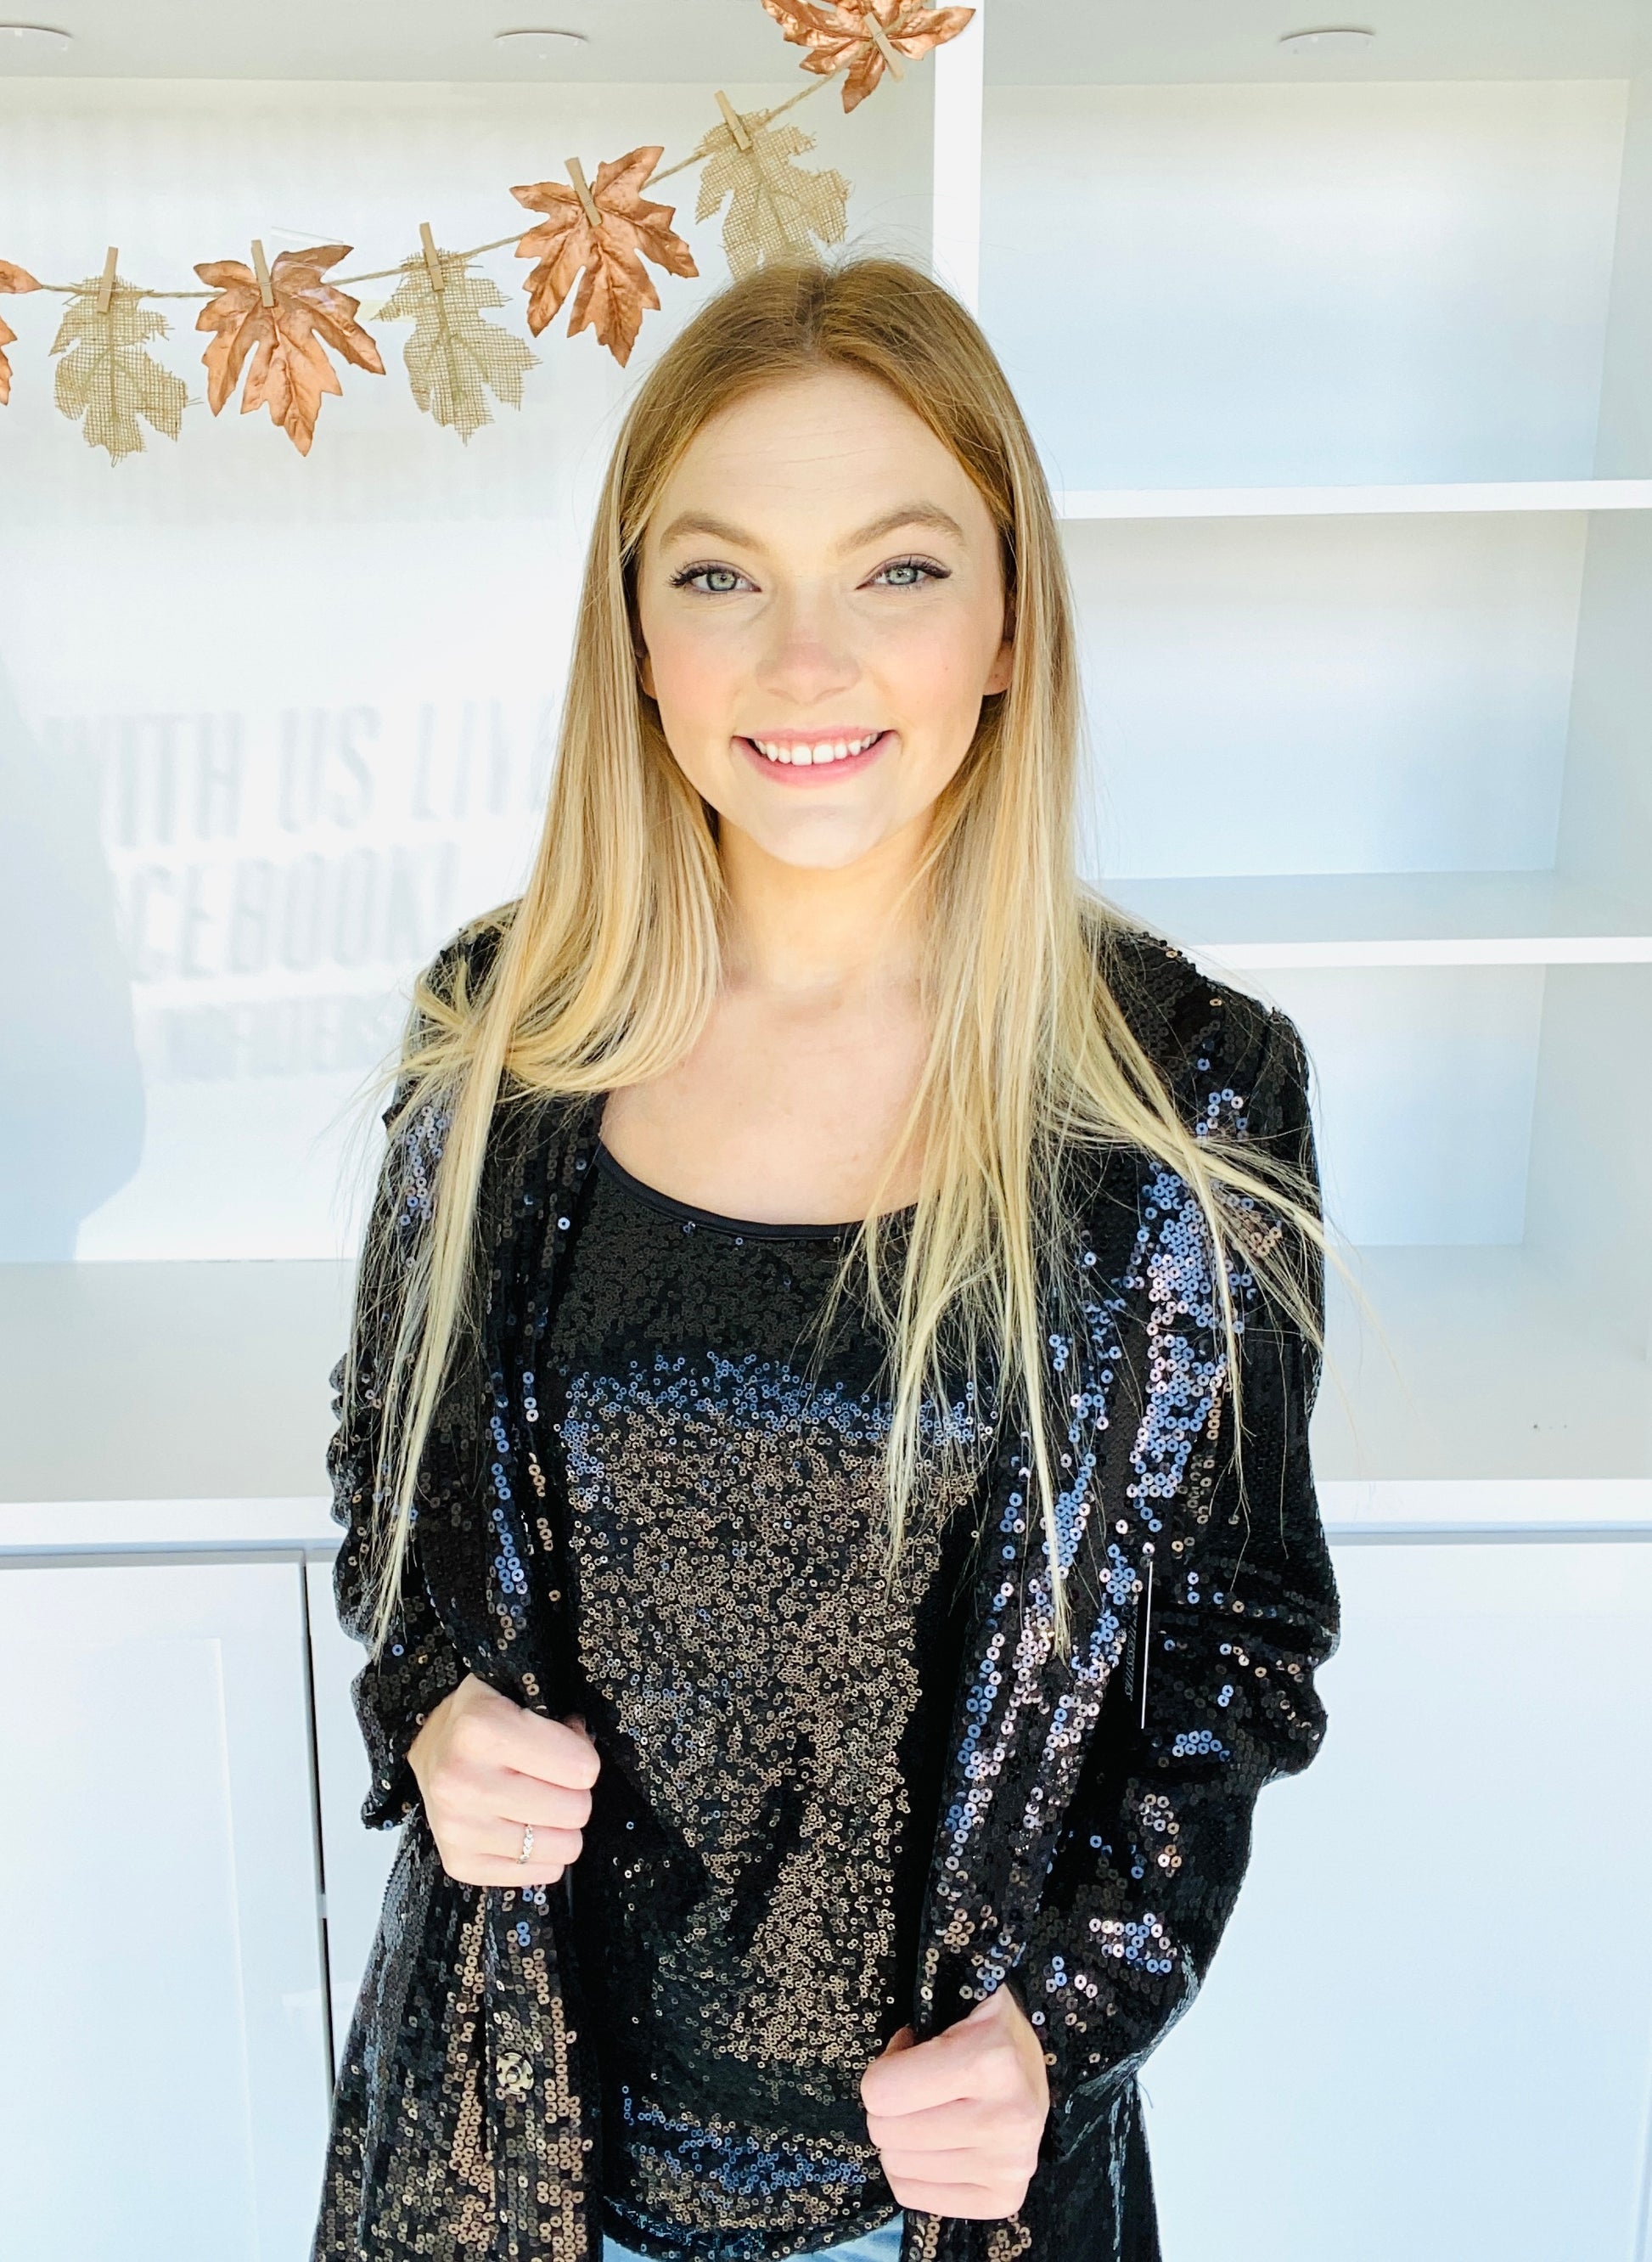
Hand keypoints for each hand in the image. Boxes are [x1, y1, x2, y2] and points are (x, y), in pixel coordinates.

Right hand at [406, 1672, 599, 1887]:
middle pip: (575, 1811)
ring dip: (559, 1827)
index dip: (583, 1756)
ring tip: (539, 1804)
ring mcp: (458, 1828)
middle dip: (574, 1792)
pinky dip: (540, 1854)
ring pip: (562, 1849)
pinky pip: (538, 1874)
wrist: (430, 1744)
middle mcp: (463, 1782)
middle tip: (553, 1779)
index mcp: (481, 1729)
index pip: (581, 1768)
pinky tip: (523, 1827)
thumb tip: (587, 1753)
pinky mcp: (459, 1863)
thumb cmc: (484, 1719)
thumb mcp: (520, 1695)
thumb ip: (561, 1720)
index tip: (566, 1747)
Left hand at [860, 1980, 1049, 2219]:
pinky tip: (937, 2144)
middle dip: (890, 2106)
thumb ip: (909, 2039)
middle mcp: (1007, 2119)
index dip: (883, 2069)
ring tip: (932, 2110)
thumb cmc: (980, 2026)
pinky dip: (913, 2171)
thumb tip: (876, 2087)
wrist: (1030, 2061)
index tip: (908, 2051)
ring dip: (903, 2138)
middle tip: (918, 2084)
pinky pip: (914, 2196)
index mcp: (991, 2060)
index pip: (882, 2092)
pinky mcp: (1005, 2198)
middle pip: (887, 2132)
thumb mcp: (946, 2006)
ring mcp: (1010, 2165)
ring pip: (897, 2168)